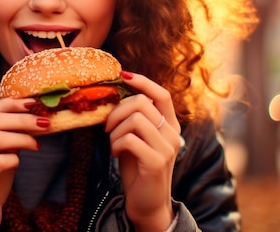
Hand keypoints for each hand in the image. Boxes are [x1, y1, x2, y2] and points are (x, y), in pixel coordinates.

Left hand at [105, 72, 181, 231]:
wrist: (147, 204)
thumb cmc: (138, 168)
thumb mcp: (137, 138)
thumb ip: (134, 118)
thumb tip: (115, 94)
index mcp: (169, 125)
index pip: (161, 93)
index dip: (142, 80)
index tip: (122, 75)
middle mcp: (172, 133)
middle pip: (142, 102)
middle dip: (116, 111)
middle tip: (106, 127)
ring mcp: (167, 148)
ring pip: (135, 119)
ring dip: (115, 131)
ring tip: (113, 144)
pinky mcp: (156, 162)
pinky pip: (130, 139)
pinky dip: (116, 144)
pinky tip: (116, 154)